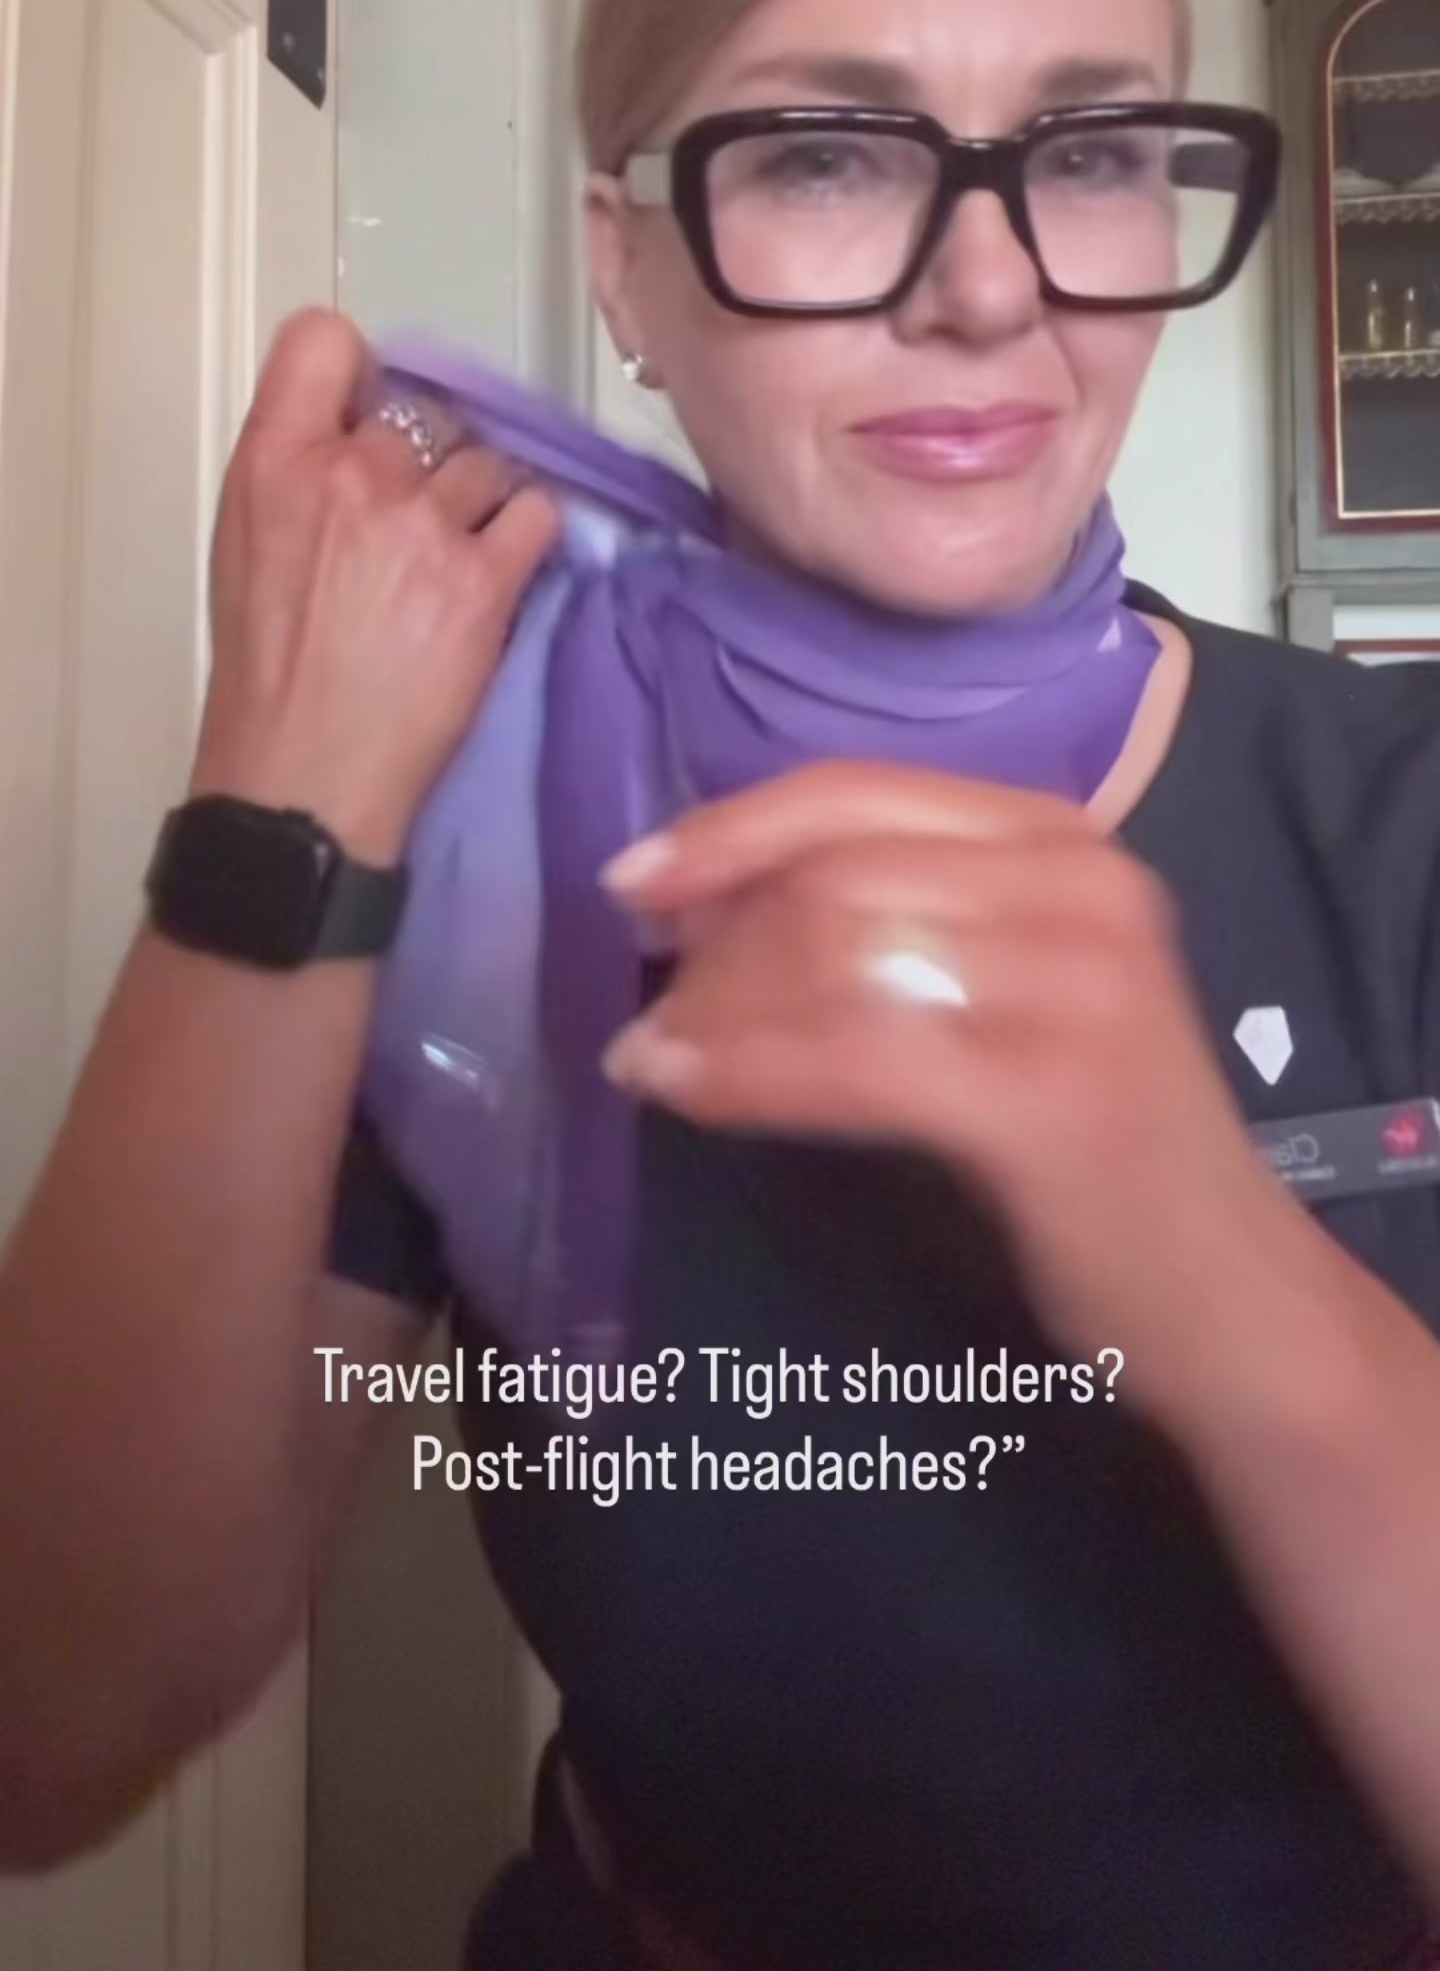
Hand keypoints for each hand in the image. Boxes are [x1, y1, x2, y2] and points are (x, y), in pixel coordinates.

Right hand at [188, 311, 559, 860]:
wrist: (304, 773)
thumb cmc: (269, 668)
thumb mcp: (248, 542)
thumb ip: (299, 470)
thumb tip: (358, 429)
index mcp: (277, 460)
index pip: (323, 340)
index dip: (359, 368)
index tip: (370, 409)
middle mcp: (354, 474)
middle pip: (426, 408)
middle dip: (430, 454)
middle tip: (421, 511)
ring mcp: (425, 524)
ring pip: (487, 460)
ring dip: (482, 498)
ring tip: (460, 550)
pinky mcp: (485, 579)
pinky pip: (537, 511)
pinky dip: (528, 531)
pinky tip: (504, 564)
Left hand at [599, 762, 1303, 1408]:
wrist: (1229, 1292)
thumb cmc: (1100, 1143)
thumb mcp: (1016, 988)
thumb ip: (903, 921)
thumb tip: (713, 905)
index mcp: (1065, 839)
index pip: (860, 790)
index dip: (730, 827)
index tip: (631, 876)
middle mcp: (1080, 884)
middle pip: (834, 871)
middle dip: (714, 935)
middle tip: (651, 1001)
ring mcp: (1074, 984)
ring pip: (831, 954)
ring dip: (714, 1008)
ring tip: (656, 1053)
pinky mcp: (1045, 1093)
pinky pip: (846, 1058)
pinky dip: (741, 1071)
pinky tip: (680, 1090)